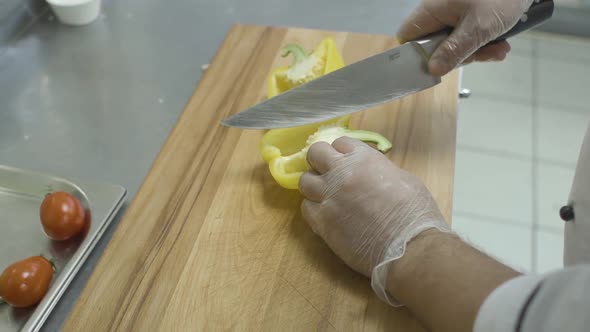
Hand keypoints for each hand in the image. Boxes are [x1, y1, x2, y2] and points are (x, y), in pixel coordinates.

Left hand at [299, 137, 448, 303]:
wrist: (409, 248)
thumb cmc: (415, 213)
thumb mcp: (404, 178)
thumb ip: (379, 169)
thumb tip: (368, 172)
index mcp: (363, 158)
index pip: (340, 142)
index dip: (343, 152)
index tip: (347, 162)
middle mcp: (341, 174)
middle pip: (315, 154)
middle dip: (321, 161)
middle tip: (331, 174)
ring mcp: (328, 197)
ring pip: (304, 181)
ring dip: (315, 186)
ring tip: (328, 196)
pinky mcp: (322, 222)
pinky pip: (306, 208)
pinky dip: (314, 209)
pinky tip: (328, 215)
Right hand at [398, 0, 531, 75]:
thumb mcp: (478, 28)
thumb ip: (453, 51)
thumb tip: (431, 70)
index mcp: (432, 10)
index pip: (408, 37)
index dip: (417, 55)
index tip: (436, 67)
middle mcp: (439, 13)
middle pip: (434, 45)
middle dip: (458, 56)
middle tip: (481, 55)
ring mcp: (455, 14)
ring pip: (454, 44)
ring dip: (477, 51)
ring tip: (499, 49)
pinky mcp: (470, 17)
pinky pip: (469, 37)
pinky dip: (484, 43)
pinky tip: (501, 44)